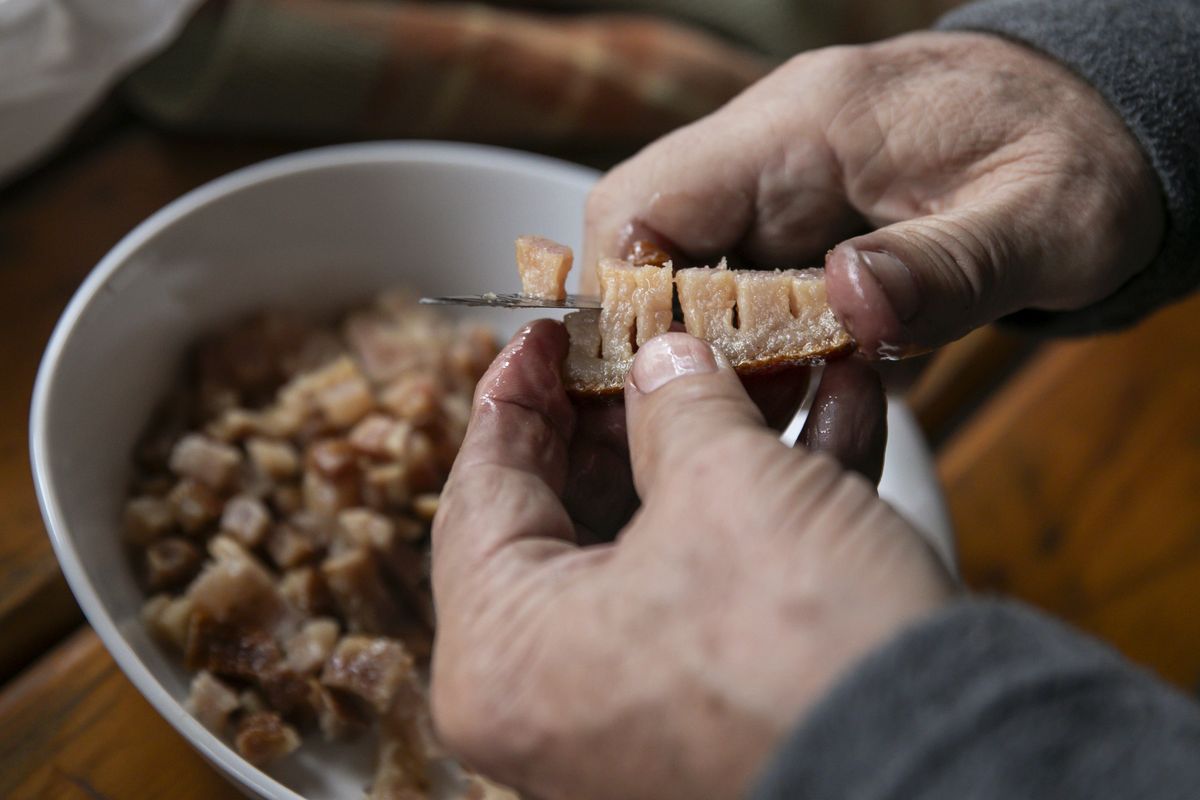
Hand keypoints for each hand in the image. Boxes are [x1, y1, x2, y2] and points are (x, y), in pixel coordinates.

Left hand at [430, 321, 954, 799]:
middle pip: (572, 509)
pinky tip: (829, 416)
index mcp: (502, 653)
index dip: (519, 393)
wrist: (950, 771)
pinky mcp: (716, 703)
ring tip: (767, 358)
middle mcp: (551, 695)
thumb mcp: (726, 481)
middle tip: (663, 339)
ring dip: (724, 441)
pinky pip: (718, 580)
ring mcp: (635, 703)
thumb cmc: (804, 651)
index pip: (481, 487)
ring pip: (658, 536)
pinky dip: (770, 501)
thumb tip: (663, 363)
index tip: (550, 334)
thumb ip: (675, 403)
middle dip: (639, 409)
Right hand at [584, 31, 1163, 356]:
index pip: (642, 203)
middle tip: (732, 413)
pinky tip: (809, 385)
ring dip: (719, 356)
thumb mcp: (1044, 221)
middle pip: (647, 252)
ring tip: (785, 406)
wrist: (1097, 126)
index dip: (628, 299)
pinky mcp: (800, 226)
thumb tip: (852, 301)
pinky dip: (759, 350)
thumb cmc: (1078, 156)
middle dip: (672, 344)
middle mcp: (773, 152)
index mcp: (808, 127)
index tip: (668, 383)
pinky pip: (740, 293)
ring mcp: (781, 190)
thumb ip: (948, 266)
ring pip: (687, 281)